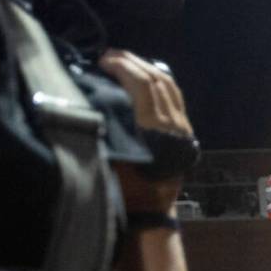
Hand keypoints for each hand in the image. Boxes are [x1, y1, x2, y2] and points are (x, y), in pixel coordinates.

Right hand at [98, 49, 191, 212]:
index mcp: (157, 132)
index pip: (143, 86)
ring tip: (124, 61)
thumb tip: (85, 98)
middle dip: (133, 62)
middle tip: (110, 56)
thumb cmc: (125, 193)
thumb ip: (103, 131)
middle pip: (158, 81)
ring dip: (146, 68)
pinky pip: (175, 96)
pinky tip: (143, 75)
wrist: (152, 215)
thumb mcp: (108, 164)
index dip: (122, 67)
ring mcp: (183, 128)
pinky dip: (159, 81)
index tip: (102, 61)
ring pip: (169, 86)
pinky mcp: (185, 131)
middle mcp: (175, 127)